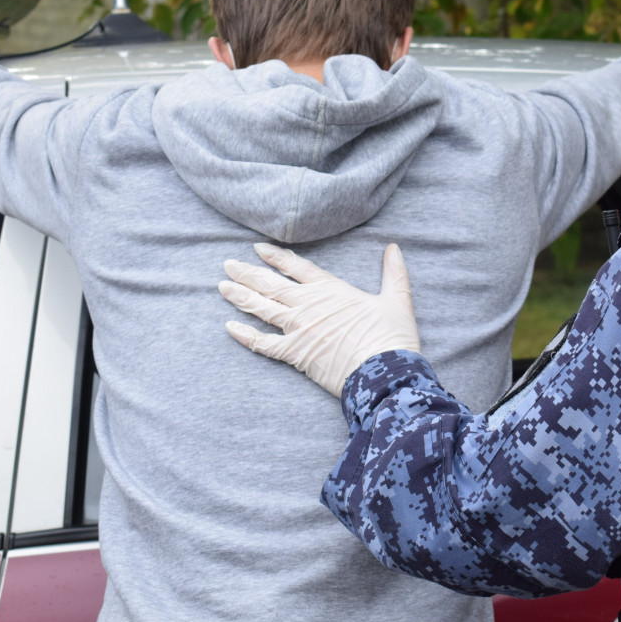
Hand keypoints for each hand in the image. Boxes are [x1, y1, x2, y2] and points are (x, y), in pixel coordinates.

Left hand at [219, 243, 420, 396]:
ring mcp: (298, 329)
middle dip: (247, 273)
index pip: (297, 266)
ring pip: (262, 308)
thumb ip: (394, 273)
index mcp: (331, 289)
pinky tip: (228, 327)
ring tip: (222, 287)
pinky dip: (244, 336)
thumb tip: (394, 248)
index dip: (275, 256)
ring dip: (240, 296)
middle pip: (270, 284)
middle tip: (227, 265)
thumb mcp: (398, 300)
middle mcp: (308, 305)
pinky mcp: (294, 354)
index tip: (257, 248)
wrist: (384, 372)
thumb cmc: (392, 337)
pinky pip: (262, 343)